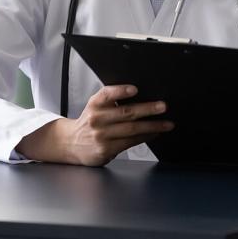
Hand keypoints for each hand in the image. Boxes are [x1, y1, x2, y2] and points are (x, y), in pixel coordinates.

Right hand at [16, 85, 173, 165]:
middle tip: (162, 106)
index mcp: (95, 104)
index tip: (135, 89)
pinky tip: (154, 133)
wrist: (71, 144)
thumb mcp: (95, 106)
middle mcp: (96, 118)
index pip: (107, 94)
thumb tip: (142, 96)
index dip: (121, 91)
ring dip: (152, 126)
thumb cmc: (90, 122)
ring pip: (132, 129)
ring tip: (166, 124)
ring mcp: (101, 135)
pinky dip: (145, 137)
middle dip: (147, 109)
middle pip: (126, 112)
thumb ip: (111, 100)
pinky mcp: (106, 149)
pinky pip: (130, 142)